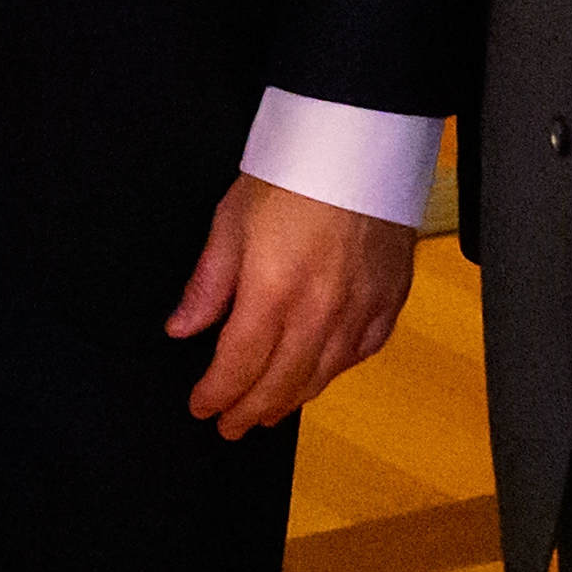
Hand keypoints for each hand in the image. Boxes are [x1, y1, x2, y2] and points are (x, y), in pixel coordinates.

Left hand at [165, 171, 414, 434]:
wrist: (360, 145)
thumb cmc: (291, 174)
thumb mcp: (230, 220)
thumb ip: (208, 283)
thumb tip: (182, 327)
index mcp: (272, 291)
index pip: (238, 365)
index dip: (217, 393)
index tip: (201, 407)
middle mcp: (319, 310)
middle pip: (281, 382)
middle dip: (249, 411)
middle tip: (230, 426)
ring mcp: (360, 309)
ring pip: (322, 376)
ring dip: (290, 400)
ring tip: (267, 412)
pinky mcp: (389, 300)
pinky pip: (361, 353)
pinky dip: (335, 372)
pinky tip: (318, 376)